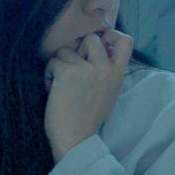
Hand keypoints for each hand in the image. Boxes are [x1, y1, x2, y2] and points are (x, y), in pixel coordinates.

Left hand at [44, 29, 133, 161]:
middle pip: (91, 38)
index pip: (126, 41)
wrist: (76, 138)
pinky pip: (53, 61)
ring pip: (66, 50)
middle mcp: (104, 68)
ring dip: (60, 63)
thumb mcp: (108, 93)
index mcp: (117, 74)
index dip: (112, 35)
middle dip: (78, 49)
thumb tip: (99, 50)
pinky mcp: (67, 73)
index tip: (101, 43)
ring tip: (60, 82)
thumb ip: (107, 72)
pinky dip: (49, 73)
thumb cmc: (89, 118)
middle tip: (73, 66)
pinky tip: (51, 88)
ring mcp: (86, 69)